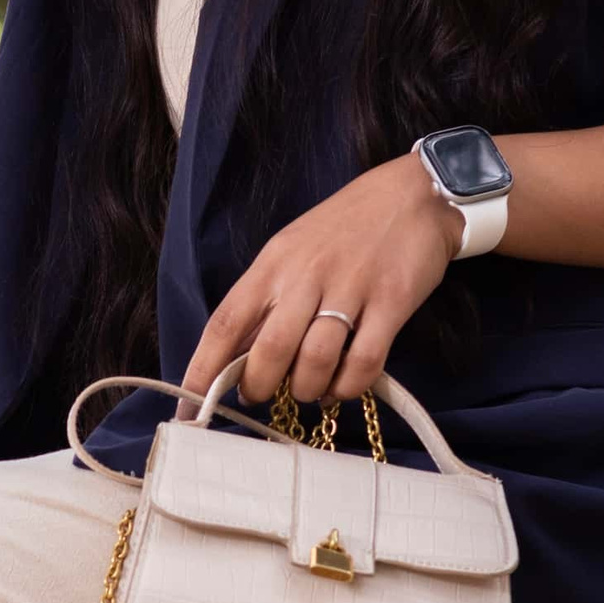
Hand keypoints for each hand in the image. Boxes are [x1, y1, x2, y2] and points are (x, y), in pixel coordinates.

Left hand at [182, 155, 463, 413]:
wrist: (412, 195)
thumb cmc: (344, 228)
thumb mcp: (292, 250)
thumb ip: (266, 299)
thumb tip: (235, 356)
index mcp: (274, 264)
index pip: (226, 322)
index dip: (203, 369)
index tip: (190, 407)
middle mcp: (306, 276)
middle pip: (268, 351)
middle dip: (259, 388)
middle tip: (262, 396)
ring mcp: (351, 289)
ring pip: (314, 362)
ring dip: (306, 390)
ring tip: (308, 390)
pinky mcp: (391, 303)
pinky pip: (363, 362)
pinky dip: (348, 387)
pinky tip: (341, 386)